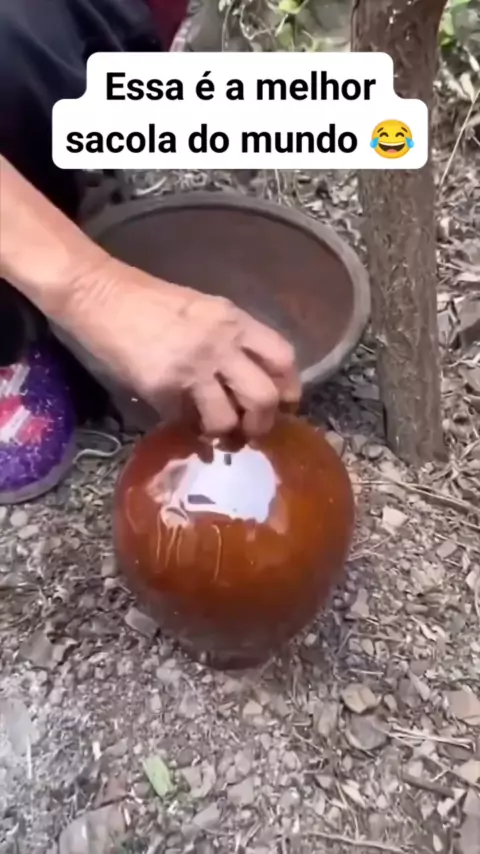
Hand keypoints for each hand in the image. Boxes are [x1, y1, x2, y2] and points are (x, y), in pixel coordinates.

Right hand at [63, 259, 300, 436]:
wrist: (100, 296)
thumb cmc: (150, 300)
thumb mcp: (203, 309)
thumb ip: (230, 338)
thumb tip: (248, 377)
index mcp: (234, 320)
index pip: (282, 358)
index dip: (290, 388)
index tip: (285, 405)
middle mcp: (220, 343)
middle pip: (265, 396)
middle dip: (263, 422)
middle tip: (254, 430)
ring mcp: (192, 367)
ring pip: (227, 418)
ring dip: (224, 431)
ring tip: (215, 431)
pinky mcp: (163, 386)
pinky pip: (185, 418)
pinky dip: (186, 424)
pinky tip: (181, 418)